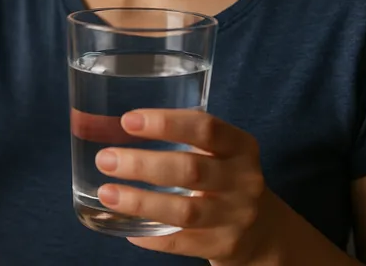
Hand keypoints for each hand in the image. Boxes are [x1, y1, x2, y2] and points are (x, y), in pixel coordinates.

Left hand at [95, 110, 276, 264]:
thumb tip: (101, 123)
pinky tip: (127, 227)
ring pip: (184, 210)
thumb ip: (177, 136)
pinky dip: (150, 236)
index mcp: (240, 147)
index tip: (128, 120)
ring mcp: (236, 216)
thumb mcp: (218, 152)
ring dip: (140, 201)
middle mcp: (243, 180)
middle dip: (142, 164)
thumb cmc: (225, 179)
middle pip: (190, 169)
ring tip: (107, 193)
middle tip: (106, 158)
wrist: (264, 232)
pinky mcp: (224, 246)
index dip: (166, 123)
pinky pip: (180, 242)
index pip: (206, 128)